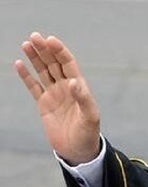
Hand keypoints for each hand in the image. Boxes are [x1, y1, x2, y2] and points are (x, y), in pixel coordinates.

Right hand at [15, 32, 100, 164]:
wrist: (78, 150)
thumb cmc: (89, 132)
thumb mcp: (90, 115)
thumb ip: (83, 98)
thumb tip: (73, 81)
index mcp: (79, 86)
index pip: (68, 63)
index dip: (60, 51)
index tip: (50, 39)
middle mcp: (66, 87)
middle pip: (54, 63)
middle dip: (45, 49)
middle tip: (34, 36)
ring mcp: (54, 94)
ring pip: (43, 71)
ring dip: (35, 58)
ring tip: (26, 43)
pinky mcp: (44, 105)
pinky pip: (33, 87)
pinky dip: (26, 76)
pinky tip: (19, 63)